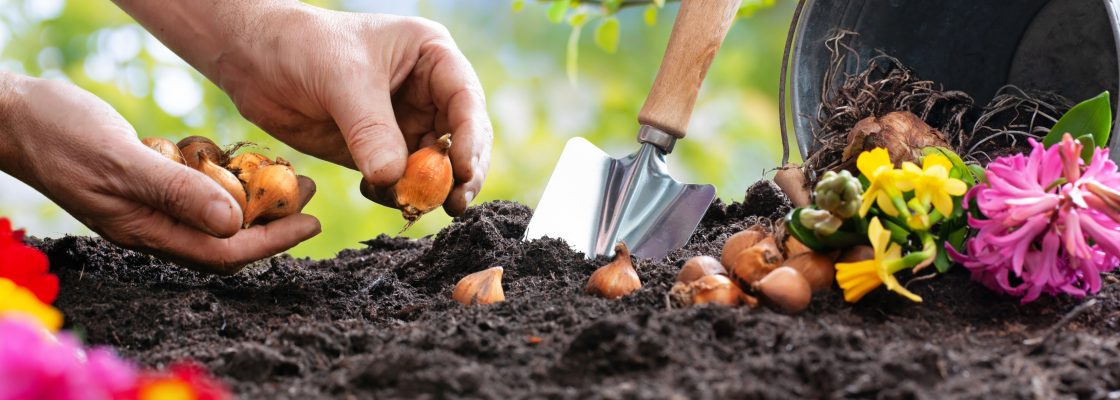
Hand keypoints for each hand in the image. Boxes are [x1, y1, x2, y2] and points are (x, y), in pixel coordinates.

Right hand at [0, 74, 320, 274]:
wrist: (13, 116)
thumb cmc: (58, 135)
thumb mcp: (121, 161)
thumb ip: (176, 192)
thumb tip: (234, 223)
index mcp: (146, 231)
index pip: (224, 253)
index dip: (273, 242)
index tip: (312, 223)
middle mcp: (151, 225)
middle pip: (226, 237)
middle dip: (272, 218)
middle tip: (308, 189)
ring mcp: (146, 205)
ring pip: (213, 212)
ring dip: (252, 195)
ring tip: (285, 171)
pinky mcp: (143, 181)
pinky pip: (193, 189)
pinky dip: (220, 176)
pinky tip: (236, 157)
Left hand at [117, 0, 492, 216]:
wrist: (252, 60)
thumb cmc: (302, 46)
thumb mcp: (343, 80)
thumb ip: (371, 130)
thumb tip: (393, 180)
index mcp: (432, 57)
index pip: (466, 100)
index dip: (469, 138)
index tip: (461, 171)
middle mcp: (427, 91)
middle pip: (461, 138)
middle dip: (459, 172)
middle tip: (454, 204)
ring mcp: (404, 122)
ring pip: (433, 165)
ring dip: (426, 189)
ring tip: (410, 204)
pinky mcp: (378, 149)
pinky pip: (400, 179)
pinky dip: (394, 193)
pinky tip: (375, 192)